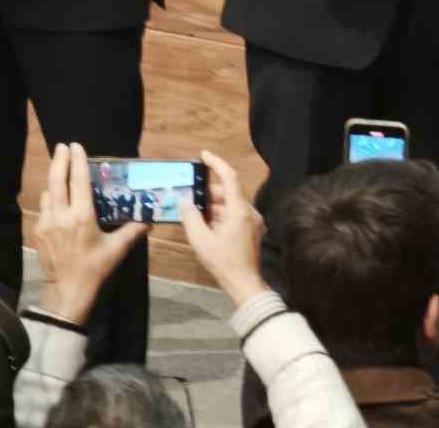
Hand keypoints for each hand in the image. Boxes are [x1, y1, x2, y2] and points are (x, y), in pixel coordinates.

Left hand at [34, 142, 147, 324]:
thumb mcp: (116, 249)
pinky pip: (44, 208)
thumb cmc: (94, 269)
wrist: (67, 292)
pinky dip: (50, 198)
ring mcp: (46, 223)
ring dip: (54, 179)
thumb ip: (133, 231)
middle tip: (63, 146)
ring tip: (61, 170)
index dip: (78, 161)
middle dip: (60, 160)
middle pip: (57, 180)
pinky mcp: (38, 232)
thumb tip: (150, 219)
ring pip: (48, 192)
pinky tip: (57, 198)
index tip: (76, 145)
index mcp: (82, 217)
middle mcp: (61, 216)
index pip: (79, 181)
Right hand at [178, 149, 268, 307]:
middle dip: (209, 193)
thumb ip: (191, 217)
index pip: (229, 177)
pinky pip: (235, 215)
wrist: (244, 283)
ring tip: (196, 215)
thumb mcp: (201, 240)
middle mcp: (249, 211)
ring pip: (231, 204)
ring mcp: (253, 221)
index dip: (216, 163)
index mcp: (239, 210)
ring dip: (214, 206)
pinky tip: (207, 226)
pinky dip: (221, 216)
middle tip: (191, 198)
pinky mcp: (252, 230)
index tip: (203, 155)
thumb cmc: (223, 262)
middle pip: (228, 192)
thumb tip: (185, 201)